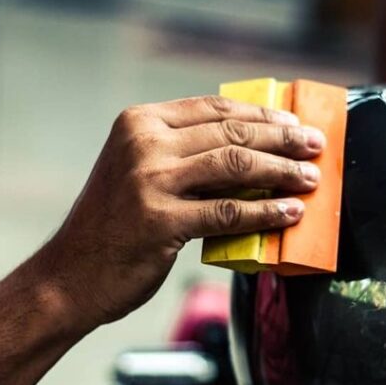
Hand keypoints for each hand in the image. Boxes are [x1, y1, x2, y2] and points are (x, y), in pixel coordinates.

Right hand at [32, 95, 324, 331]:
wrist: (69, 276)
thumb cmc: (112, 226)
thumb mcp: (137, 172)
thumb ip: (181, 154)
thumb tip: (251, 146)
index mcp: (138, 122)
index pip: (214, 108)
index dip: (263, 113)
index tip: (295, 121)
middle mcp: (143, 144)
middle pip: (231, 132)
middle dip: (282, 137)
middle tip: (316, 145)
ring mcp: (150, 181)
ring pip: (235, 165)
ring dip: (282, 171)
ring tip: (311, 178)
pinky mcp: (161, 221)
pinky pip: (228, 212)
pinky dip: (266, 211)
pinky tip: (290, 213)